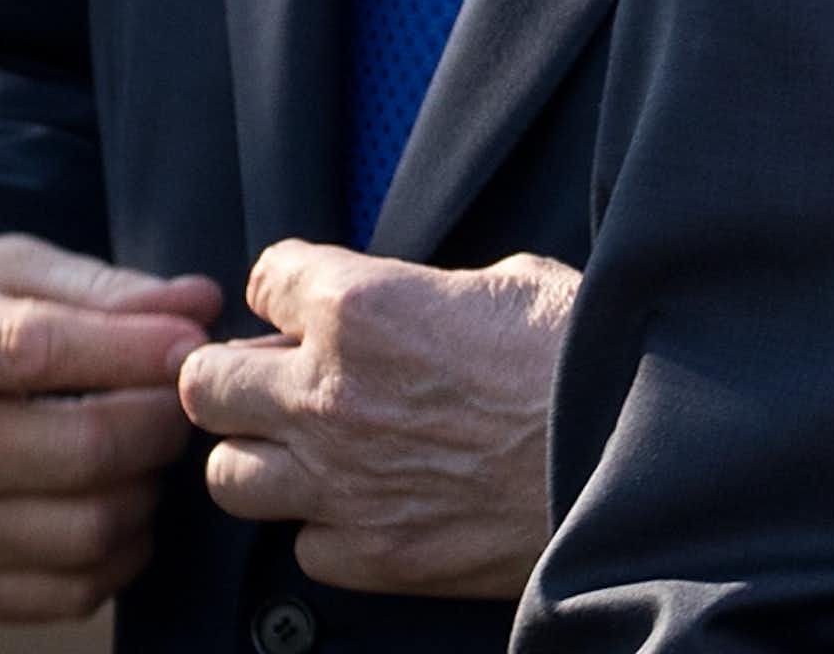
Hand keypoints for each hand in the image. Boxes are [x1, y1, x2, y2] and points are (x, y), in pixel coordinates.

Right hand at [0, 232, 221, 623]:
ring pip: (89, 527)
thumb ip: (108, 288)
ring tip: (148, 442)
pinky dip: (123, 549)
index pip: (40, 353)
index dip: (134, 349)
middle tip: (180, 394)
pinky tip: (120, 498)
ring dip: (149, 484)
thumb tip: (198, 305)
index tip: (191, 341)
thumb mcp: (10, 269)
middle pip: (83, 450)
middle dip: (162, 418)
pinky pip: (70, 590)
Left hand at [180, 240, 575, 597]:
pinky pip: (301, 543)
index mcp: (364, 305)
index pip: (266, 278)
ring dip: (262, 455)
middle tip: (273, 375)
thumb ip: (433, 292)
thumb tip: (416, 305)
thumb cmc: (581, 356)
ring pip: (227, 476)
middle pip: (204, 385)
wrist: (628, 457)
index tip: (305, 297)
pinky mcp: (370, 556)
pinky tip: (365, 502)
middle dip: (233, 373)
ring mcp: (340, 484)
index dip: (291, 284)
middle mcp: (329, 394)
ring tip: (306, 446)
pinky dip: (323, 523)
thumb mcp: (510, 279)